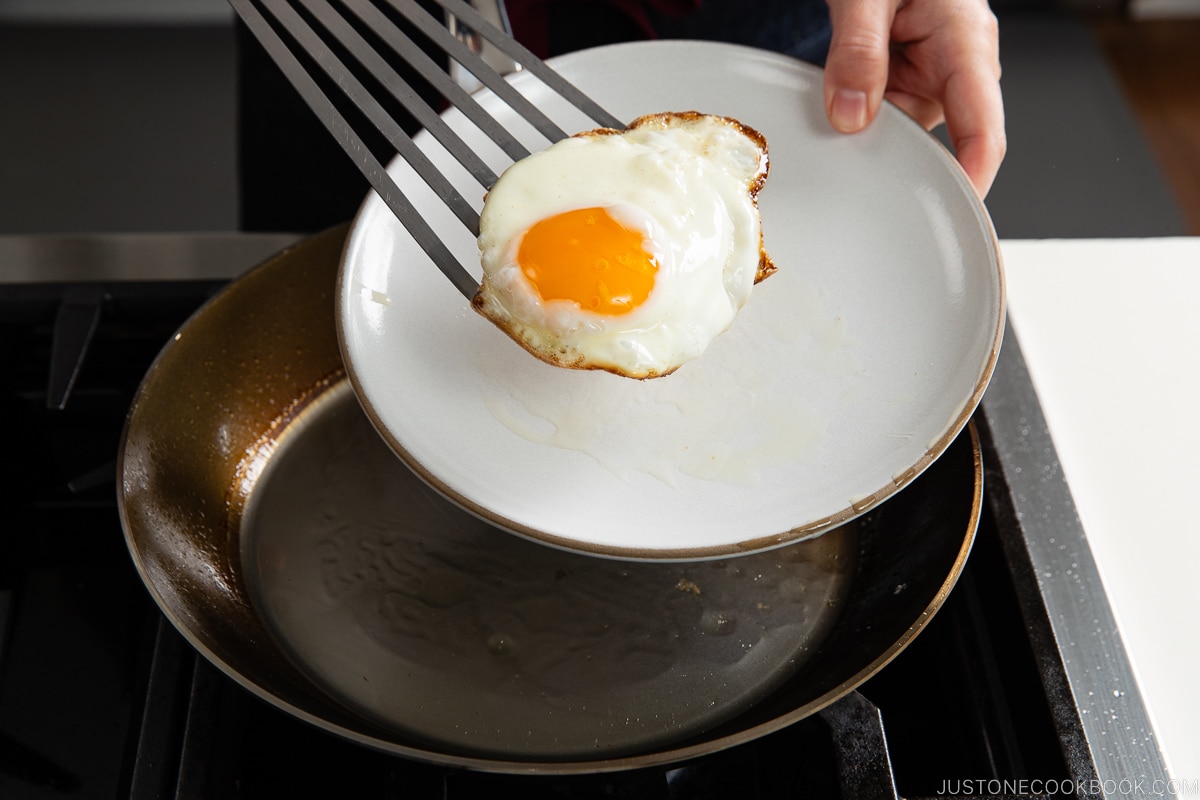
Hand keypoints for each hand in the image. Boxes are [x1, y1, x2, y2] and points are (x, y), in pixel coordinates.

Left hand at [822, 0, 1005, 196]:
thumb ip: (857, 52)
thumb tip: (850, 115)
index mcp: (967, 43)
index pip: (983, 132)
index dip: (971, 180)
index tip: (951, 215)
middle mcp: (960, 66)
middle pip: (937, 141)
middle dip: (896, 154)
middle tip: (853, 158)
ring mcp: (936, 77)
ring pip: (902, 130)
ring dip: (870, 129)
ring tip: (841, 98)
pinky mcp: (912, 80)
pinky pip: (887, 115)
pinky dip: (861, 115)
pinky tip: (841, 98)